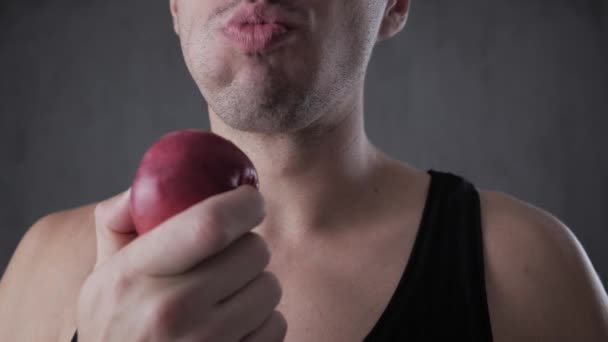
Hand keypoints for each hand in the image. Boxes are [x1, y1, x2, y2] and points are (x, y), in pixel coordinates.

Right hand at [76, 185, 285, 340]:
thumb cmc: (115, 325)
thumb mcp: (102, 274)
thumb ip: (119, 222)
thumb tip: (148, 184)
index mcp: (135, 274)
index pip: (210, 224)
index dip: (244, 204)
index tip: (250, 201)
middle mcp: (170, 310)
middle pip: (253, 251)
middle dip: (250, 245)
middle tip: (231, 255)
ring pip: (270, 287)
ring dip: (257, 284)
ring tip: (227, 295)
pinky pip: (276, 326)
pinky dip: (263, 321)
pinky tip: (234, 325)